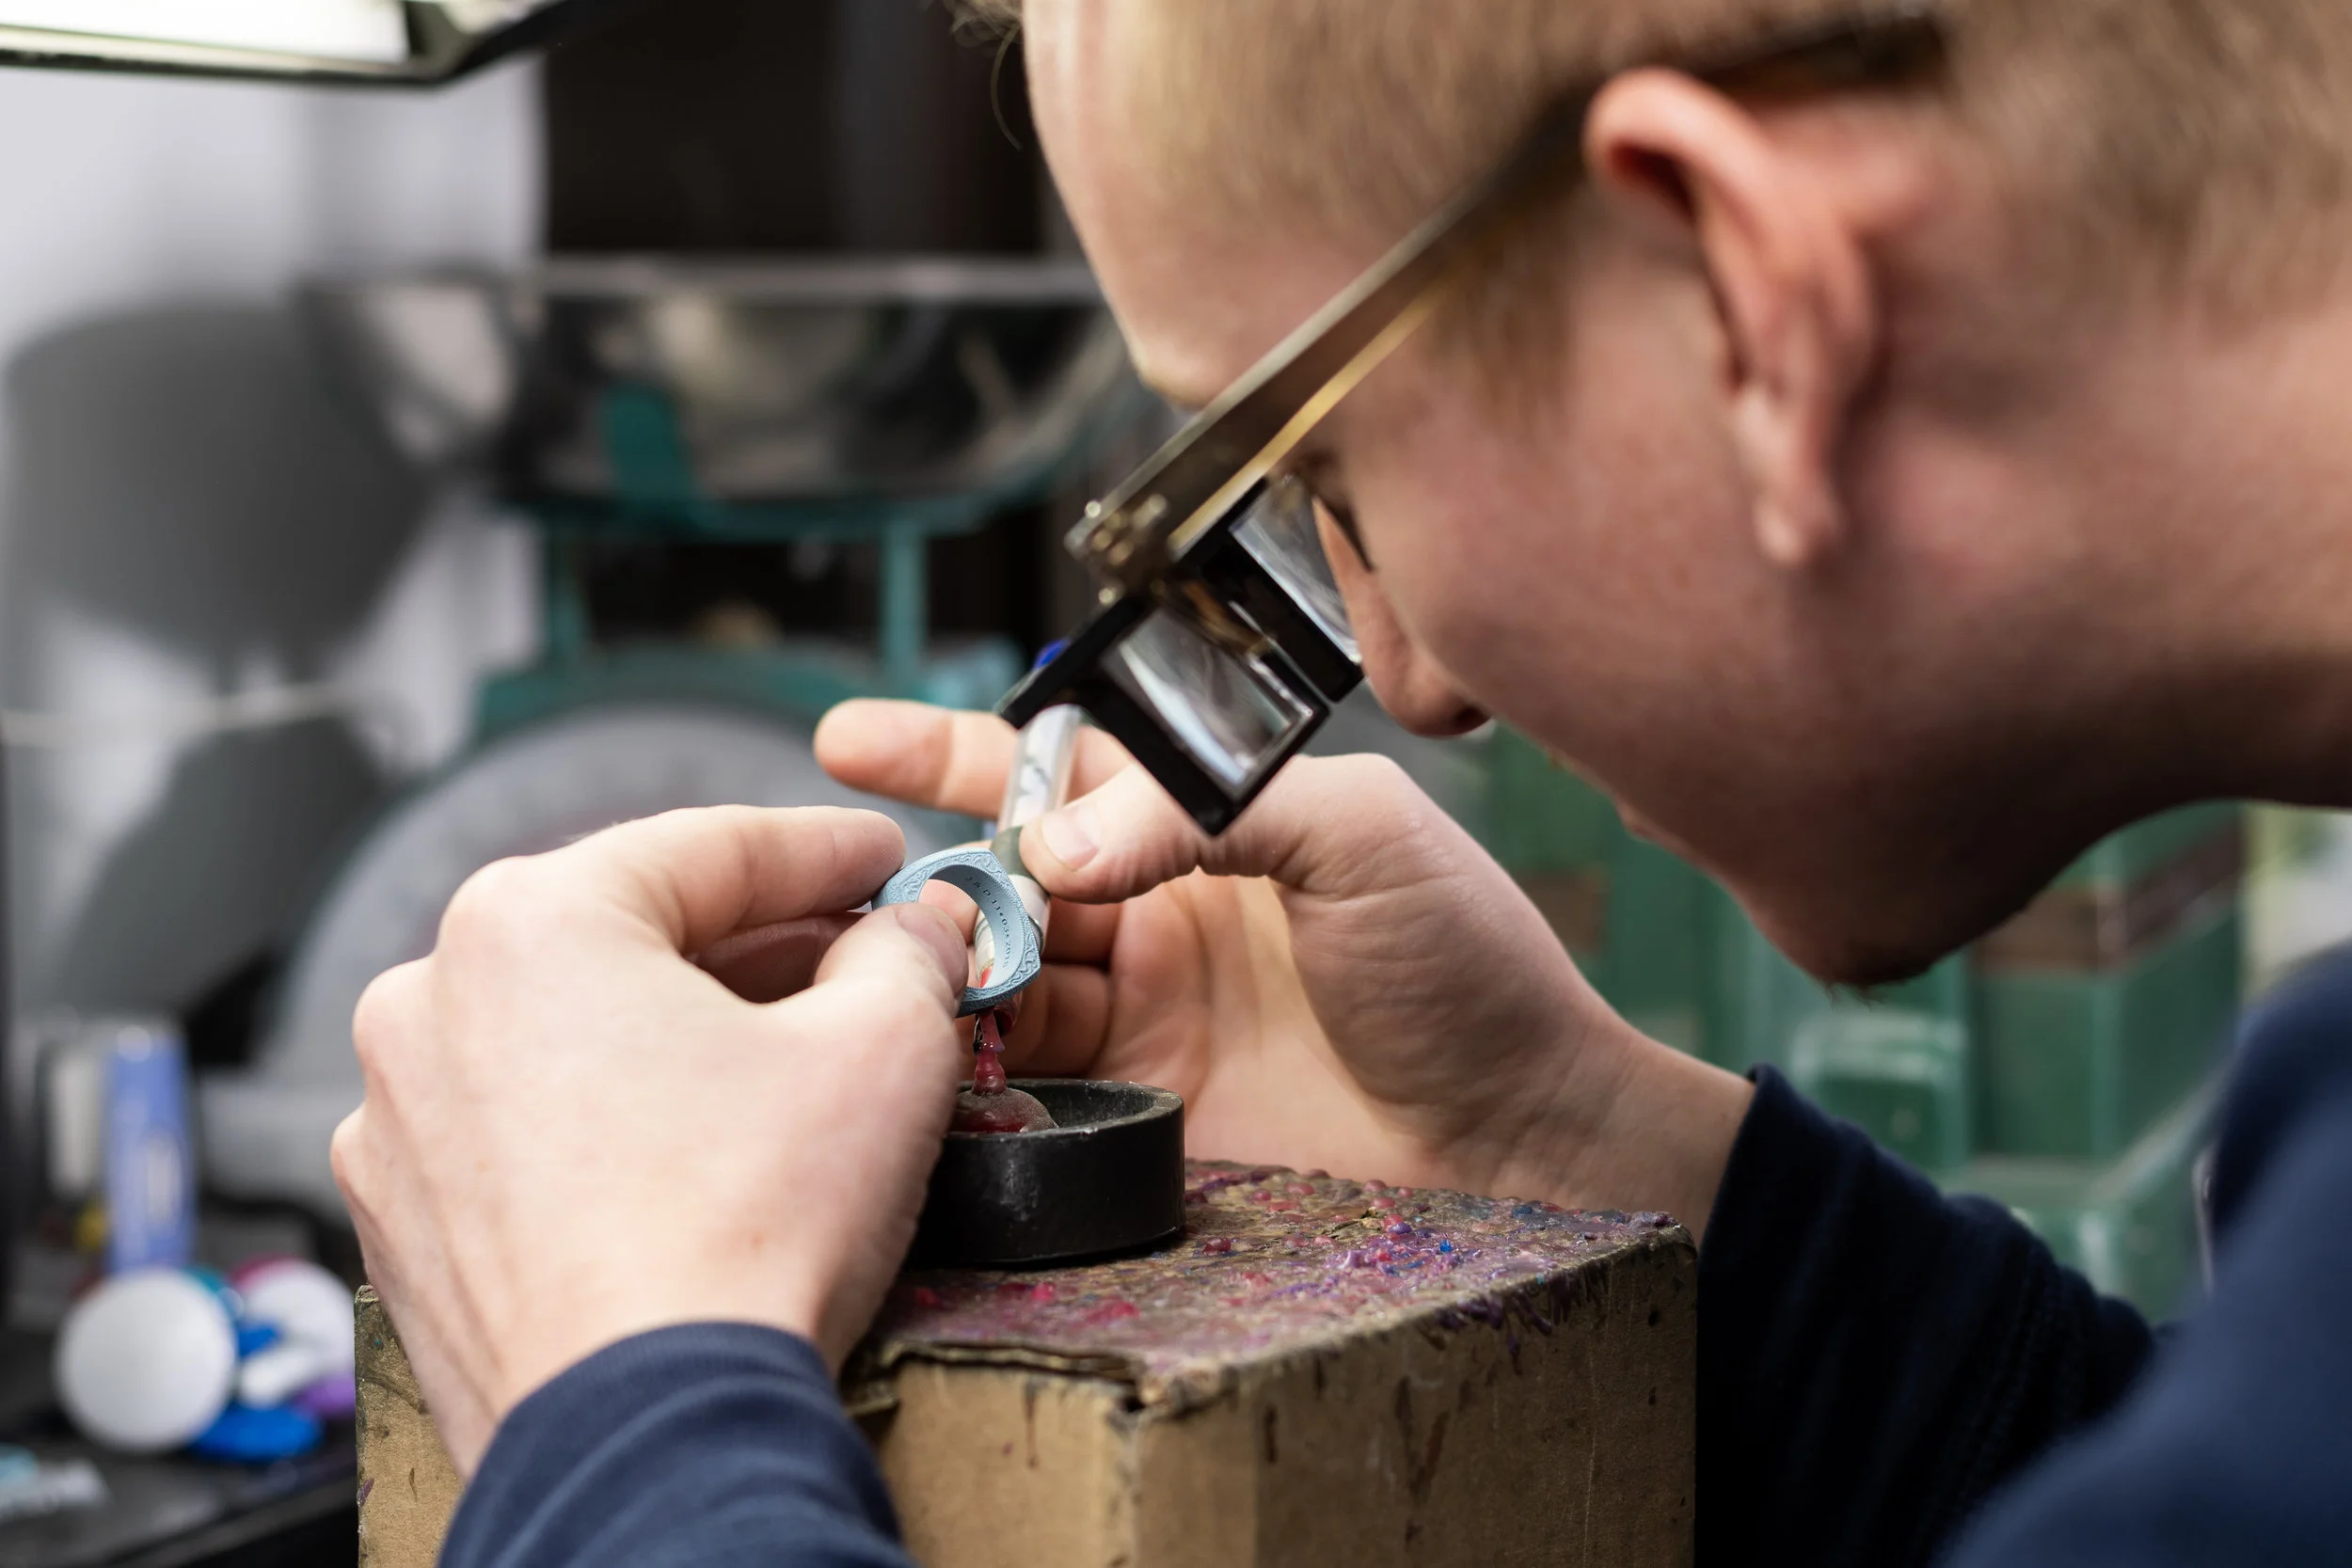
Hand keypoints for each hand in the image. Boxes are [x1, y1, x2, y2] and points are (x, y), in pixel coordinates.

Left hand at [331, 806, 966, 1473]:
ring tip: (784, 1068)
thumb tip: (920, 932)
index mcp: (529, 922)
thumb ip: (910, 956)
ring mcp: (402, 1119)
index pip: (710, 847)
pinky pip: (524, 1127)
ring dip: (677, 1034)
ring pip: (569, 1032)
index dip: (825, 851)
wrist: (647, 1437)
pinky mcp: (407, 1221)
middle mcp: (432, 1002)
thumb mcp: (886, 1052)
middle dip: (757, 947)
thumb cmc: (740, 1240)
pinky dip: (608, 1121)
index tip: (882, 864)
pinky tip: (694, 1158)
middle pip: (631, 935)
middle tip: (856, 960)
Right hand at [816, 702, 1749, 1229]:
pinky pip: (1022, 1086)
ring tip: (900, 973)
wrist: (1525, 1139)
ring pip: (997, 982)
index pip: (1059, 773)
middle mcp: (1163, 915)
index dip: (953, 754)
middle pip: (1005, 880)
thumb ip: (1207, 805)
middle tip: (873, 894)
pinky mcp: (1138, 1116)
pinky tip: (936, 1056)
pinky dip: (967, 1069)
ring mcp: (1147, 1021)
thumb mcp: (1359, 832)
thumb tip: (1054, 840)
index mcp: (1213, 827)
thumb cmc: (1471, 967)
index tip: (852, 741)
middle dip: (932, 877)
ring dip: (941, 973)